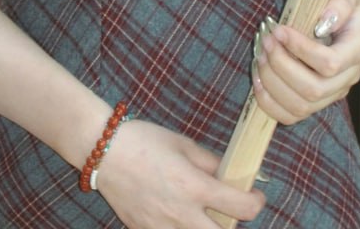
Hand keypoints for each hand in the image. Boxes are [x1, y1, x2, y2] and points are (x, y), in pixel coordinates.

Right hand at [95, 118, 264, 227]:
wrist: (103, 152)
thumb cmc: (144, 141)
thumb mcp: (182, 143)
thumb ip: (209, 161)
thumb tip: (230, 172)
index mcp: (194, 186)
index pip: (241, 208)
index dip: (257, 203)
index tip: (256, 196)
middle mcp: (181, 214)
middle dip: (233, 224)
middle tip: (229, 209)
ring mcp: (162, 228)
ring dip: (205, 228)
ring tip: (201, 212)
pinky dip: (180, 228)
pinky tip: (175, 213)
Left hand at [251, 0, 359, 125]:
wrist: (341, 8)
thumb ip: (340, 2)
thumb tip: (323, 22)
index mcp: (358, 50)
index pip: (330, 63)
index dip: (300, 50)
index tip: (279, 29)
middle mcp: (348, 77)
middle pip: (314, 89)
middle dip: (281, 66)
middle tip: (266, 41)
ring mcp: (332, 92)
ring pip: (301, 106)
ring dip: (272, 83)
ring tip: (259, 56)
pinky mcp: (316, 100)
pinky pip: (292, 115)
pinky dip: (270, 102)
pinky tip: (258, 80)